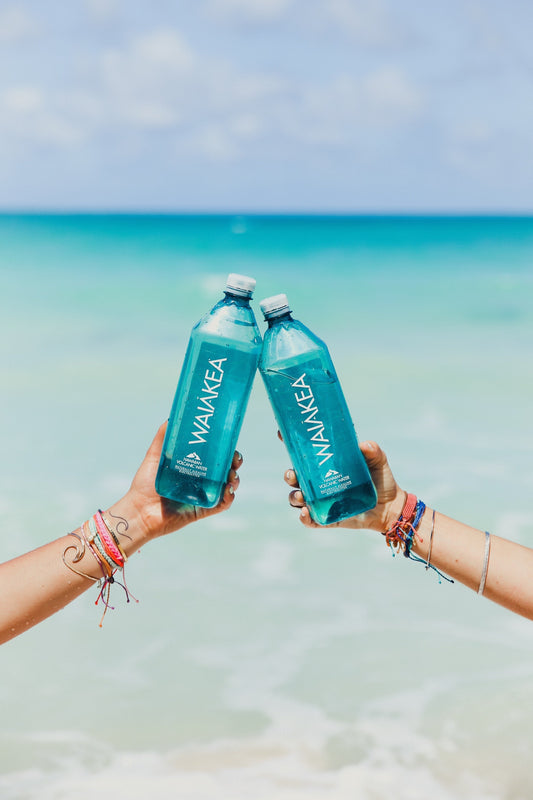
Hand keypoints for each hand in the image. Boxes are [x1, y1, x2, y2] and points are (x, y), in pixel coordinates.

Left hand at [111, 422, 241, 543]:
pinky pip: (222, 504)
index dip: (226, 450)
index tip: (230, 445)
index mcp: (194, 466)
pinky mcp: (203, 510)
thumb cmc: (145, 483)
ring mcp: (204, 495)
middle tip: (234, 460)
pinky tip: (227, 491)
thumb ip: (162, 437)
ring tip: (230, 477)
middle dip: (234, 464)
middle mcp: (201, 480)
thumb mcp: (154, 456)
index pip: (215, 456)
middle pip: (226, 469)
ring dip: (234, 480)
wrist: (139, 510)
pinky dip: (229, 498)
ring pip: (228, 486)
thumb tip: (171, 417)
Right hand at [284, 440, 404, 531]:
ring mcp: (321, 502)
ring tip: (300, 495)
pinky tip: (305, 512)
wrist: (390, 507)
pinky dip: (304, 517)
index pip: (303, 455)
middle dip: (289, 475)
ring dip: (294, 496)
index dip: (290, 444)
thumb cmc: (381, 480)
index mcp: (325, 466)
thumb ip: (373, 451)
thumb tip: (364, 445)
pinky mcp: (326, 518)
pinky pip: (310, 520)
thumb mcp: (377, 462)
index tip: (281, 434)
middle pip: (295, 477)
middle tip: (292, 474)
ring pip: (297, 498)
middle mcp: (318, 483)